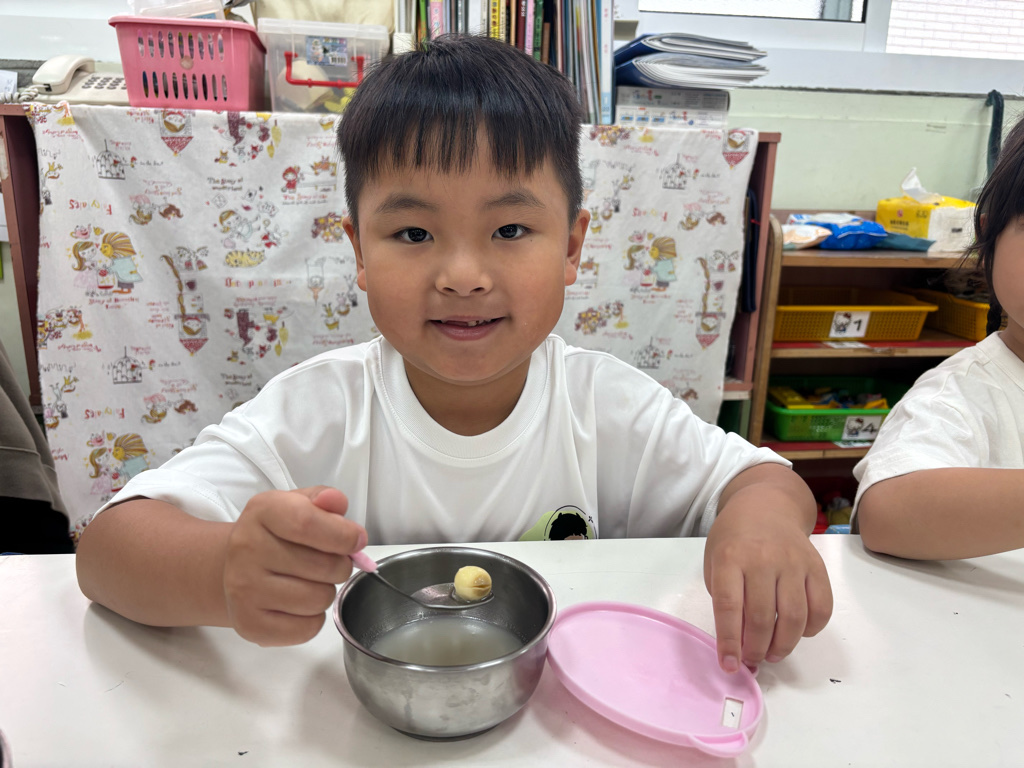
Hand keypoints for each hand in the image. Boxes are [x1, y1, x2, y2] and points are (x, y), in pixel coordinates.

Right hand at [223, 486, 366, 645]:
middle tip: (327, 562)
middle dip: (340, 565)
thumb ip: (326, 499)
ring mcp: (244, 589)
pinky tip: (297, 603)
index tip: (357, 540)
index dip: (344, 535)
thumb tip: (336, 503)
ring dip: (326, 591)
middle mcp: (246, 549)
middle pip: (324, 566)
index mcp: (262, 511)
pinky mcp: (249, 624)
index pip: (308, 523)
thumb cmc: (277, 534)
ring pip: (320, 599)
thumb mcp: (300, 504)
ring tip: (309, 581)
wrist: (235, 567)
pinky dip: (313, 618)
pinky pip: (308, 628)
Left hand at [704, 505, 831, 672]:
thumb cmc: (735, 540)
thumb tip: (739, 644)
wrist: (767, 507)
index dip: (730, 641)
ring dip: (783, 646)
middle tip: (752, 660)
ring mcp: (793, 562)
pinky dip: (811, 630)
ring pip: (794, 617)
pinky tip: (797, 633)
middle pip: (763, 617)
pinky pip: (821, 608)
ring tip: (772, 654)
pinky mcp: (816, 567)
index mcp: (730, 557)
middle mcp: (763, 559)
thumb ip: (724, 599)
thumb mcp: (715, 561)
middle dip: (756, 650)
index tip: (730, 666)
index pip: (729, 606)